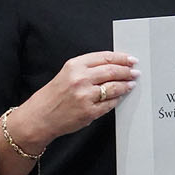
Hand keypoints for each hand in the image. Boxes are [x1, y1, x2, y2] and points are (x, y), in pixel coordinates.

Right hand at [10, 51, 139, 149]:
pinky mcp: (89, 111)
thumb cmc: (54, 94)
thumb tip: (113, 65)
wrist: (39, 116)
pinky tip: (120, 96)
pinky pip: (109, 104)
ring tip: (131, 83)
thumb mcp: (67, 73)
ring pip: (114, 87)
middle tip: (135, 72)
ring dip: (125, 85)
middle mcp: (80, 79)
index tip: (130, 59)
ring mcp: (85, 96)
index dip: (121, 58)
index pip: (105, 57)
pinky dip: (117, 99)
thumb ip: (87, 68)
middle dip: (127, 71)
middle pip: (112, 71)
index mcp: (75, 65)